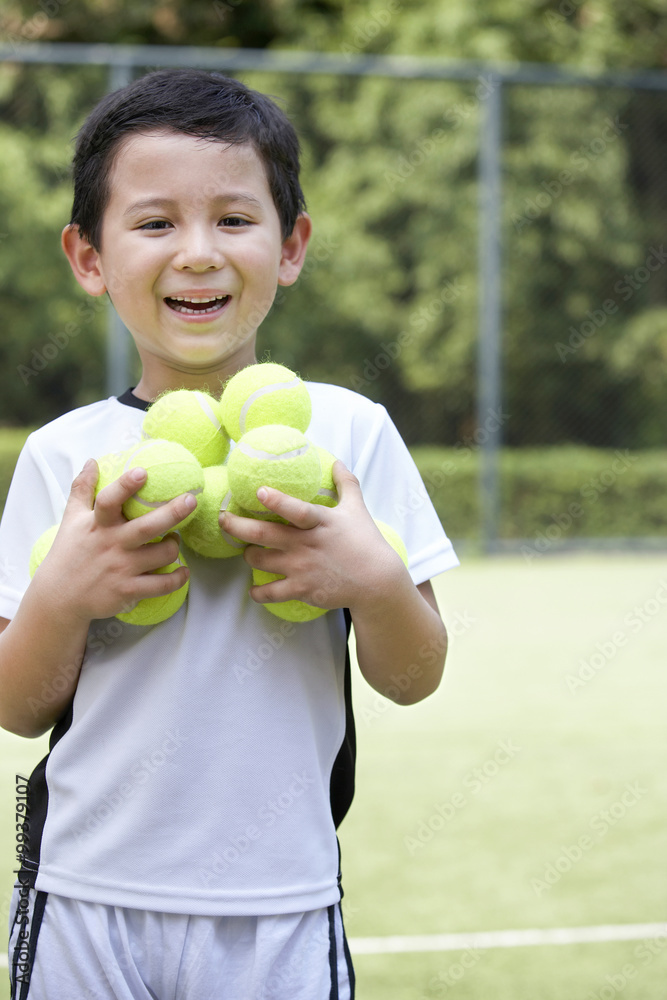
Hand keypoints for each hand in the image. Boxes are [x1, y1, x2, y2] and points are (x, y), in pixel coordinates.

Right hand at [34, 458, 194, 621]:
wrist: (59, 598)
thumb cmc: (68, 554)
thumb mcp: (71, 519)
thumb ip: (82, 489)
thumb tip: (92, 461)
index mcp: (97, 525)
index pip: (109, 501)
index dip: (125, 486)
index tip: (142, 472)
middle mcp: (111, 545)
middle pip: (146, 527)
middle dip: (172, 512)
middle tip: (191, 500)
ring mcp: (121, 569)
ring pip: (162, 554)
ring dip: (174, 546)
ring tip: (173, 540)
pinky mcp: (128, 591)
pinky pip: (162, 584)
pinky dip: (178, 578)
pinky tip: (183, 571)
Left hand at [220, 461, 409, 612]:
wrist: (376, 582)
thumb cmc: (366, 542)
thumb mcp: (357, 509)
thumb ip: (345, 484)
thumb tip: (337, 461)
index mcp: (320, 523)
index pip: (296, 511)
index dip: (277, 502)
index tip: (259, 491)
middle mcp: (306, 545)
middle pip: (264, 535)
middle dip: (238, 527)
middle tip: (222, 519)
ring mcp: (302, 568)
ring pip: (260, 561)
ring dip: (248, 555)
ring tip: (247, 551)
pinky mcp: (302, 589)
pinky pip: (271, 593)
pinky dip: (258, 592)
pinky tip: (253, 590)